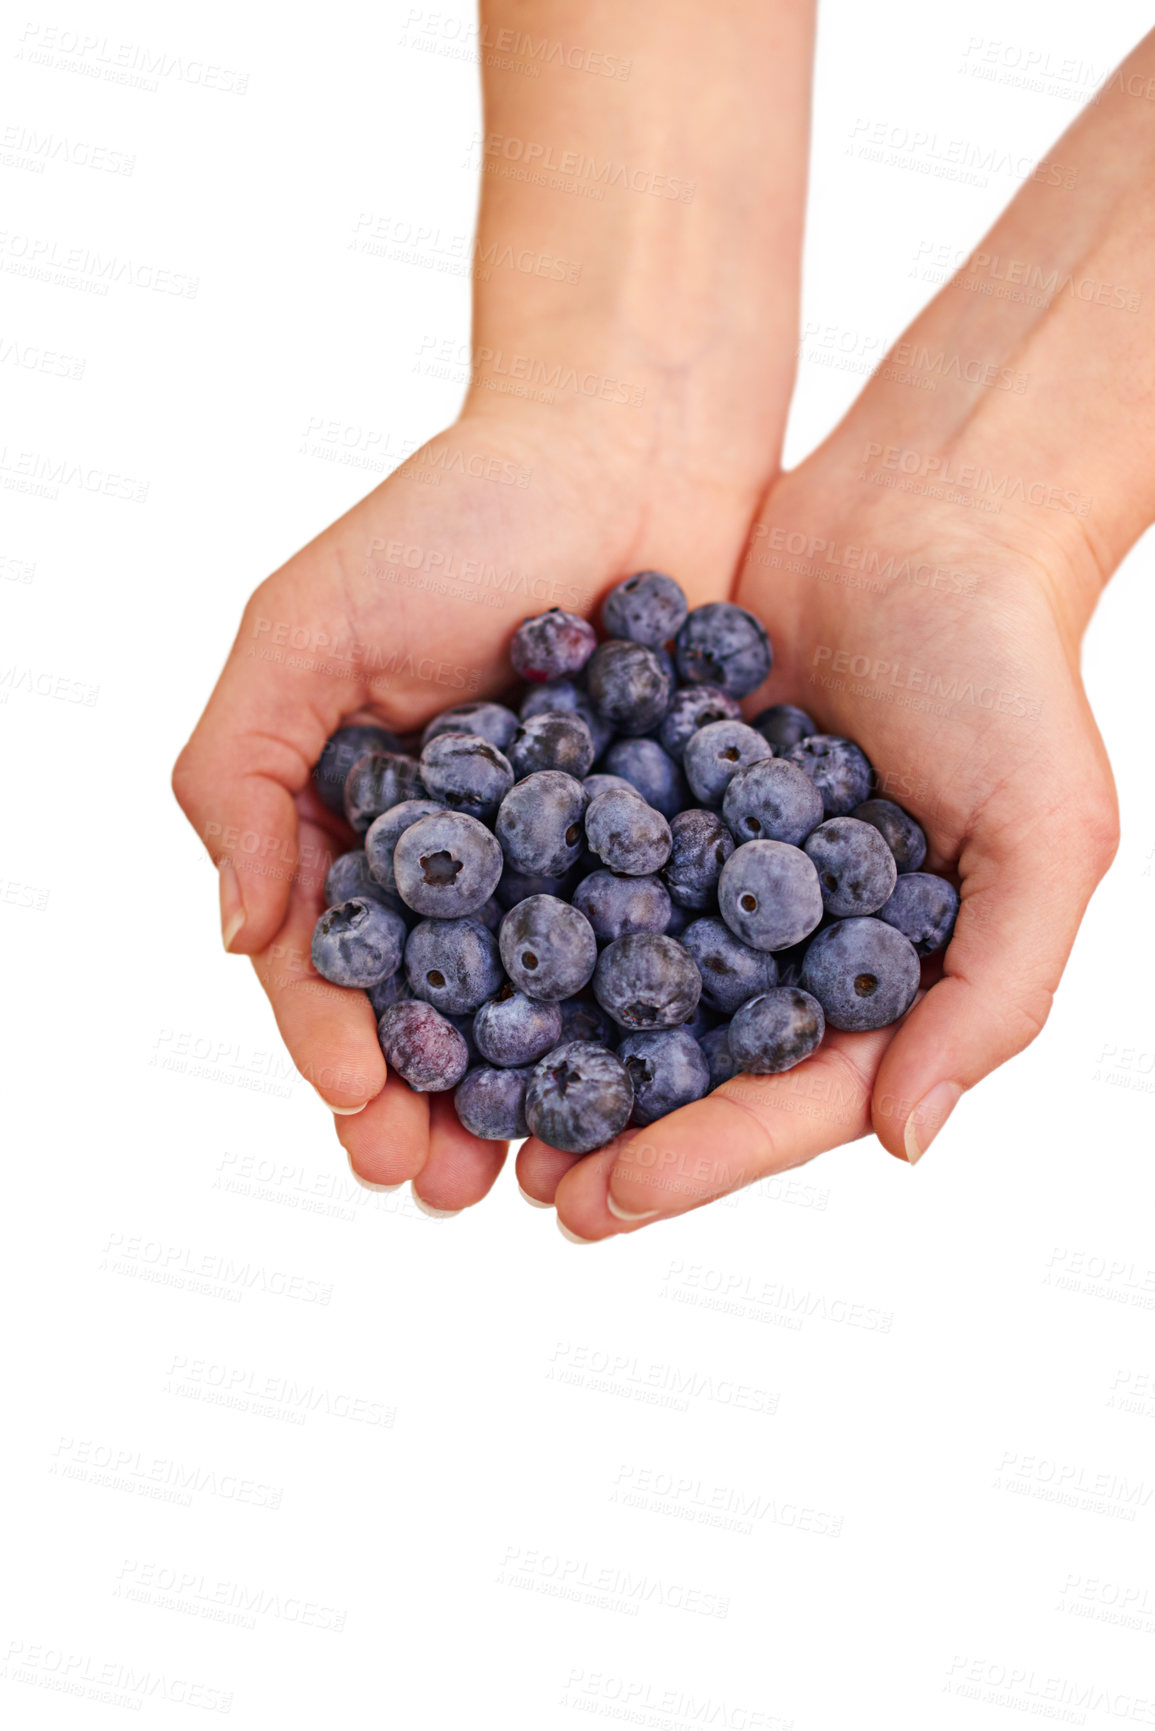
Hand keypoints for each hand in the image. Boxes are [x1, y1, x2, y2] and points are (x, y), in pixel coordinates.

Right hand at [172, 405, 763, 1210]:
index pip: (328, 958)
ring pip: (535, 1008)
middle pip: (432, 1008)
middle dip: (426, 1104)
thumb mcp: (307, 627)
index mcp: (358, 815)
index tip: (359, 1111)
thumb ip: (241, 771)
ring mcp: (564, 856)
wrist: (634, 440)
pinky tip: (642, 1094)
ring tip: (534, 1181)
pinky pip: (644, 954)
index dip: (332, 1042)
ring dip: (525, 1098)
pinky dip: (635, 1030)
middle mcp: (459, 852)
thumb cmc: (456, 513)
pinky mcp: (667, 844)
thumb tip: (234, 934)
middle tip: (439, 1188)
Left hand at [521, 440, 1118, 1235]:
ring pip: (622, 978)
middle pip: (693, 1060)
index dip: (706, 1154)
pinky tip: (454, 957)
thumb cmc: (1009, 669)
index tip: (611, 1199)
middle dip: (608, 1127)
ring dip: (549, 1045)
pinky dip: (526, 913)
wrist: (928, 508)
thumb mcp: (1045, 834)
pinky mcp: (653, 788)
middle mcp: (791, 936)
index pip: (789, 1094)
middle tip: (517, 1186)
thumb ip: (992, 993)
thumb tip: (907, 1138)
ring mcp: (716, 864)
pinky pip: (580, 866)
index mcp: (884, 975)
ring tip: (466, 1103)